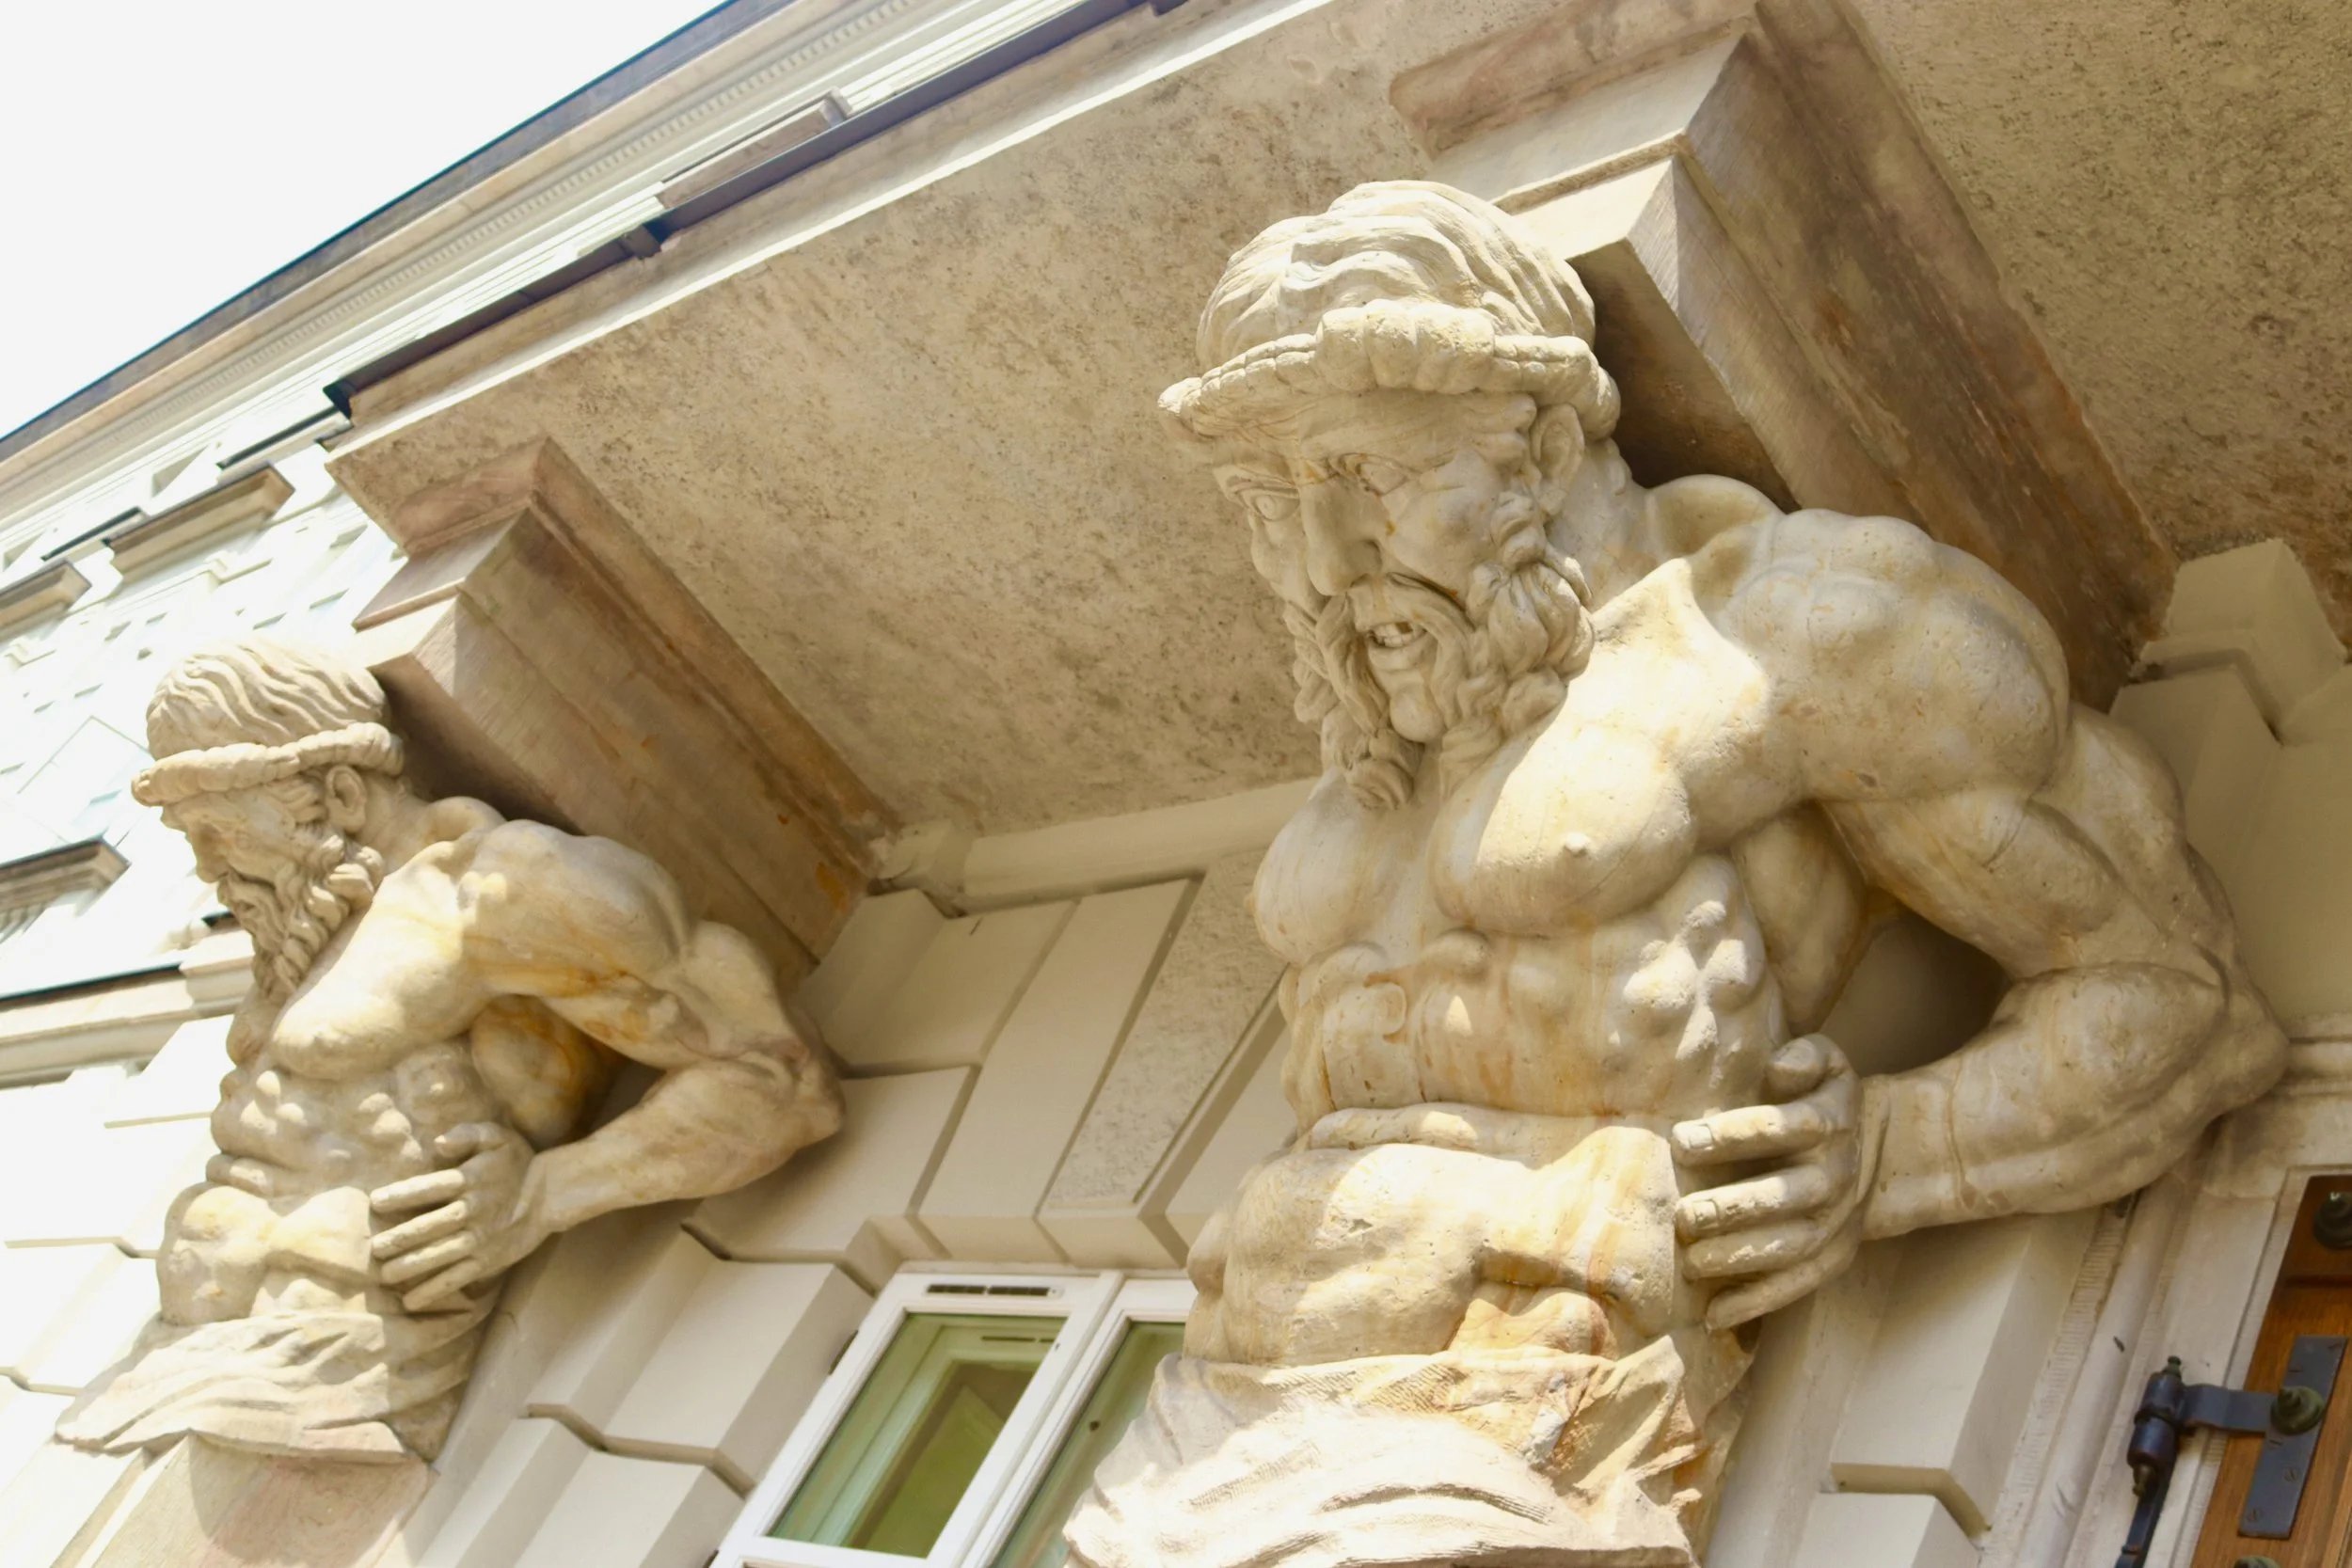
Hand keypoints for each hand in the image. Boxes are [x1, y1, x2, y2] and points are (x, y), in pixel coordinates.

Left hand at [369, 1122, 549, 1312]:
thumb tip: (439, 1142)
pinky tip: (412, 1300)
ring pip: (438, 1256)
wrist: (551, 1195)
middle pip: (427, 1227)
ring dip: (409, 1267)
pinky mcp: (487, 1260)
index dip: (400, 1196)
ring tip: (386, 1275)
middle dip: (398, 1239)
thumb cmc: (517, 1163)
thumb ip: (468, 1134)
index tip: (376, 1203)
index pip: (427, 1188)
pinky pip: (456, 1277)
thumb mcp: (497, 1137)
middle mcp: (470, 1211)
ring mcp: (479, 1239)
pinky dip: (433, 1290)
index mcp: (468, 1180)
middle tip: (374, 1250)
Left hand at [1671, 1034, 1880, 1329]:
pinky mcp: (1832, 1256)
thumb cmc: (1819, 1095)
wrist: (1876, 1145)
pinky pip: (1798, 1284)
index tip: (1682, 1140)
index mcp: (1828, 1122)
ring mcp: (1836, 1221)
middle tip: (1684, 1216)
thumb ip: (1801, 1056)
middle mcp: (1835, 1175)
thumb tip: (1779, 1068)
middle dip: (1735, 1208)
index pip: (1783, 1128)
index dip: (1734, 1135)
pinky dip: (1759, 1302)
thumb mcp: (1825, 1060)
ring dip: (1742, 1258)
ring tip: (1693, 1263)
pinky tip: (1715, 1316)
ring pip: (1792, 1246)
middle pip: (1788, 1196)